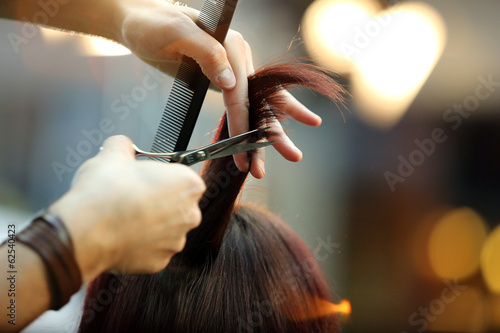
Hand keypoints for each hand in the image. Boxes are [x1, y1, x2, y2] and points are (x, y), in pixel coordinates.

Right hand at [49, 135, 204, 281]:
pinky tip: (122, 235)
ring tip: (124, 217)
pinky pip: (152, 249)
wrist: (86, 231)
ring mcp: (176, 241)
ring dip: (150, 224)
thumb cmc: (105, 193)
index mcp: (188, 184)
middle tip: (133, 197)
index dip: (162, 177)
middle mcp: (189, 214)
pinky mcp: (160, 262)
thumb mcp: (112, 154)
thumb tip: (122, 144)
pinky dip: (140, 244)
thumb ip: (124, 145)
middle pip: (177, 204)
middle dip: (159, 201)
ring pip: (166, 229)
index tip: (147, 179)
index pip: (183, 177)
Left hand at [117, 0, 321, 177]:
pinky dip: (250, 127)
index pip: (242, 91)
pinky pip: (242, 106)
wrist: (139, 22)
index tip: (245, 148)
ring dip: (266, 136)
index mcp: (232, 45)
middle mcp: (238, 57)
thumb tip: (229, 82)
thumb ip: (207, 53)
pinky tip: (260, 144)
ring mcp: (233, 69)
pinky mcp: (222, 80)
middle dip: (274, 132)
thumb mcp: (176, 33)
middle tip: (294, 156)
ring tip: (280, 160)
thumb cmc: (153, 24)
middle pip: (262, 99)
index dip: (244, 122)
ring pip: (256, 107)